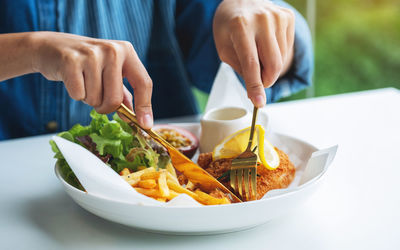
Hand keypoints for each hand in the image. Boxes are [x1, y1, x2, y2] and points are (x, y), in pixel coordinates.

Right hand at [30, 32, 152, 128]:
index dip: (144, 107)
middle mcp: (112, 50)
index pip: (143, 83)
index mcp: (127, 51)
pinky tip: (72, 80)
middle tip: (97, 97)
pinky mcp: (71, 61)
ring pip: (96, 100)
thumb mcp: (111, 73)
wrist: (51, 48)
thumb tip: (140, 119)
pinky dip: (76, 94)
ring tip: (83, 82)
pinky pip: (78, 95)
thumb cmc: (87, 64)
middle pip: (115, 99)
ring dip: (88, 99)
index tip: (145, 125)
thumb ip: (125, 95)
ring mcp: (91, 55)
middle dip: (105, 107)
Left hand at [213, 0, 294, 106]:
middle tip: (258, 83)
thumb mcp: (225, 49)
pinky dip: (277, 55)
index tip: (259, 102)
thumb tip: (257, 92)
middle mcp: (261, 19)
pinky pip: (287, 49)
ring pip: (281, 59)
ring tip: (257, 55)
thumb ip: (241, 69)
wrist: (240, 1)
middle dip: (266, 81)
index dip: (255, 85)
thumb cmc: (229, 27)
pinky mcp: (287, 17)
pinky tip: (266, 45)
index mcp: (240, 26)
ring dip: (270, 67)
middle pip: (272, 64)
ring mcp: (277, 16)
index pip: (251, 62)